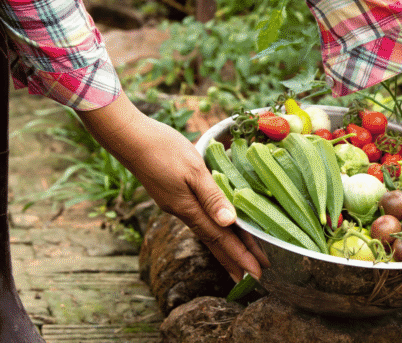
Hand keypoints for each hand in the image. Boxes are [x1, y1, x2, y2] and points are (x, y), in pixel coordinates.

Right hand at [78, 93, 267, 280]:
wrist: (129, 137)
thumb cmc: (163, 149)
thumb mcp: (193, 170)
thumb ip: (212, 196)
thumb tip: (230, 222)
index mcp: (189, 208)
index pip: (220, 239)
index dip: (240, 256)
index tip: (256, 274)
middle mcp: (183, 211)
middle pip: (215, 241)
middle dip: (235, 259)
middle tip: (255, 277)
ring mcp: (177, 204)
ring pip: (208, 231)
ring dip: (226, 247)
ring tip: (242, 260)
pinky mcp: (174, 195)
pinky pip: (201, 219)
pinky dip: (215, 229)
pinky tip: (220, 229)